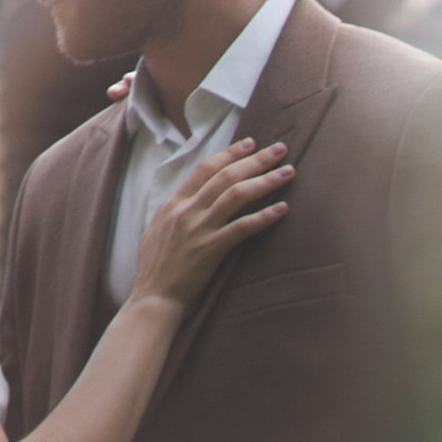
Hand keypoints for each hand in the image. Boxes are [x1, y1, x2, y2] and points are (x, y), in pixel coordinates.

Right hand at [131, 139, 292, 313]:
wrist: (153, 298)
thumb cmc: (155, 269)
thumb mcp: (157, 230)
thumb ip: (175, 210)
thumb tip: (192, 197)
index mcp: (173, 203)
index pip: (205, 168)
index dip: (231, 153)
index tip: (251, 143)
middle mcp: (186, 211)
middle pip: (226, 176)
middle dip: (256, 159)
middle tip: (280, 149)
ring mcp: (199, 229)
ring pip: (237, 195)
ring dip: (266, 181)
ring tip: (288, 172)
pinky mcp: (211, 249)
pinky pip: (242, 227)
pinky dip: (264, 216)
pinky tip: (282, 209)